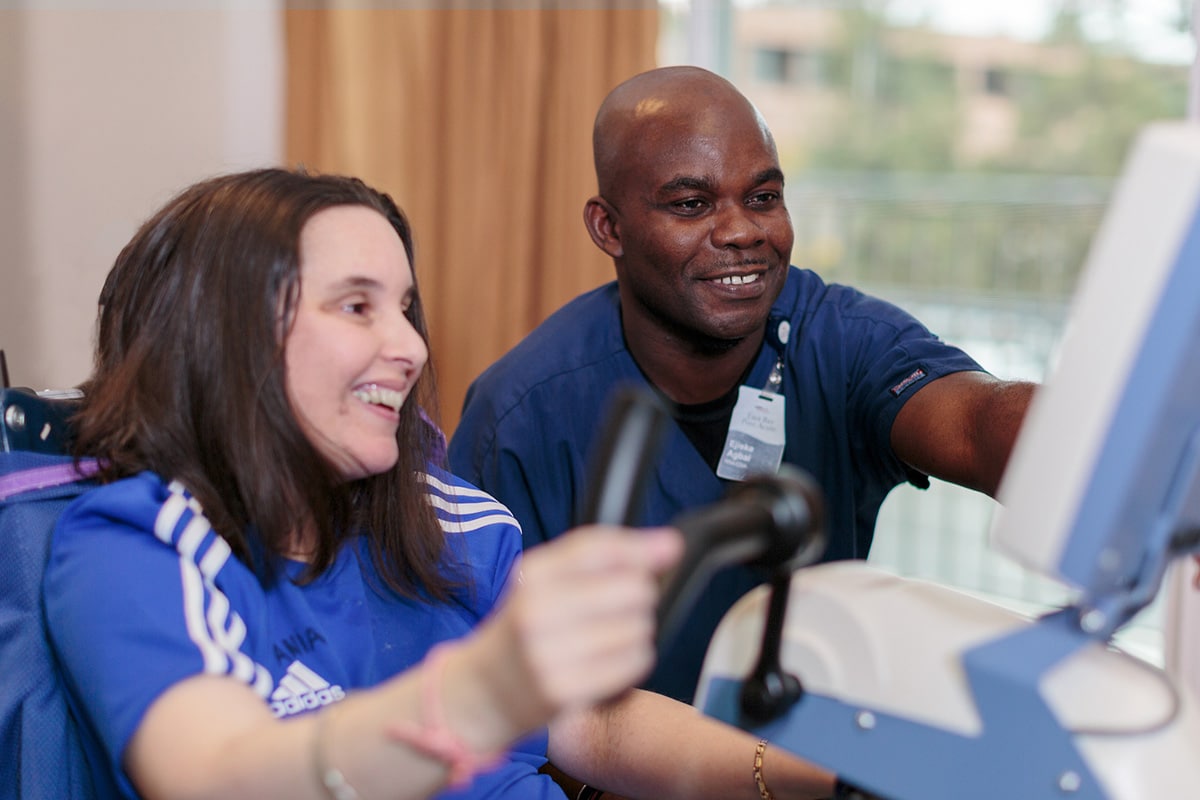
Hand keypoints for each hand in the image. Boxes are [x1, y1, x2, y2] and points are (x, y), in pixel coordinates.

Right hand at [493, 525, 682, 716]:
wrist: (484, 690)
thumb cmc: (527, 628)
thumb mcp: (549, 581)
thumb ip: (606, 557)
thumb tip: (670, 543)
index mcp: (532, 575)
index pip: (600, 548)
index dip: (642, 546)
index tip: (669, 548)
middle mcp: (537, 611)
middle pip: (632, 588)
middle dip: (640, 593)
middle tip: (621, 605)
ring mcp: (549, 654)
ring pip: (638, 626)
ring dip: (637, 628)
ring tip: (609, 635)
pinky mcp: (565, 691)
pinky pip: (634, 662)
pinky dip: (634, 657)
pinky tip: (611, 658)